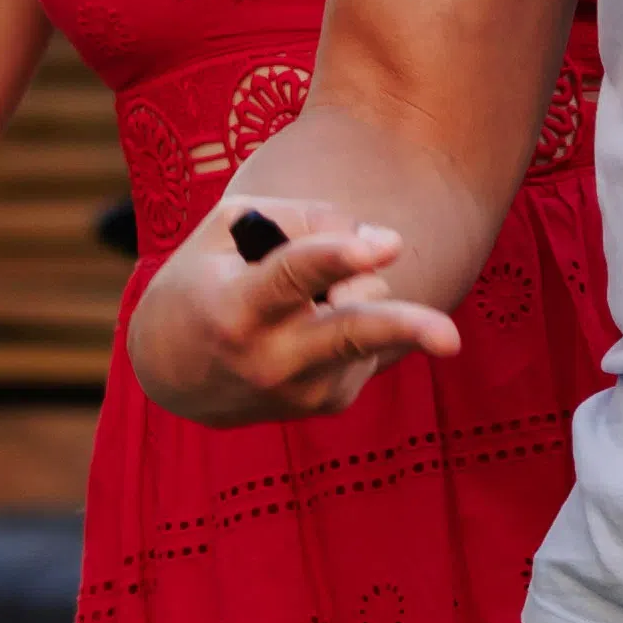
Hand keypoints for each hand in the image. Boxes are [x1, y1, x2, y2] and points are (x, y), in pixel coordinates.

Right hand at [124, 190, 458, 426]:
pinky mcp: (326, 403)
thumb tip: (379, 244)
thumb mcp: (228, 229)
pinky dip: (349, 317)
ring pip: (369, 319)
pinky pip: (367, 339)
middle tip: (452, 338)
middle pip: (351, 334)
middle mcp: (268, 359)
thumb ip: (299, 219)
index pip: (290, 276)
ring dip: (355, 293)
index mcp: (234, 308)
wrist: (170, 372)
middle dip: (404, 329)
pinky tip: (306, 326)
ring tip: (300, 299)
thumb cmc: (203, 280)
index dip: (337, 257)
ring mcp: (300, 390)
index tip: (383, 245)